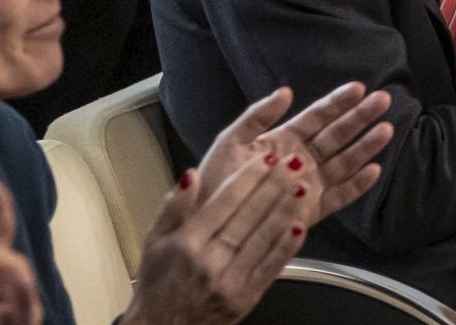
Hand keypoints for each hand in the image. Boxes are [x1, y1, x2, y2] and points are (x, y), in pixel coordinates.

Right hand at [121, 151, 322, 324]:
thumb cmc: (158, 284)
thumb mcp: (154, 241)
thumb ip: (174, 206)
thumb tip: (190, 174)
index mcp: (188, 243)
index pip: (224, 201)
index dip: (248, 177)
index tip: (266, 158)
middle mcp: (210, 260)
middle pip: (248, 215)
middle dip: (274, 186)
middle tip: (293, 162)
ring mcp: (230, 281)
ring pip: (263, 238)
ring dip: (285, 210)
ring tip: (301, 186)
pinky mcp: (246, 298)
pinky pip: (270, 267)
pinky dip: (287, 246)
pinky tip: (300, 226)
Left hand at [194, 84, 391, 231]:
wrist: (206, 225)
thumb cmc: (215, 183)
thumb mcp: (230, 141)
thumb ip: (257, 116)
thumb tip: (285, 92)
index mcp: (283, 139)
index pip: (316, 116)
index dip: (337, 102)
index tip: (358, 88)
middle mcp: (300, 160)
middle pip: (336, 135)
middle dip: (360, 118)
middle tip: (383, 100)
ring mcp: (307, 185)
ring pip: (344, 162)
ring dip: (365, 146)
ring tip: (386, 129)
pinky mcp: (309, 211)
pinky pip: (339, 197)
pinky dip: (357, 186)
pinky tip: (375, 171)